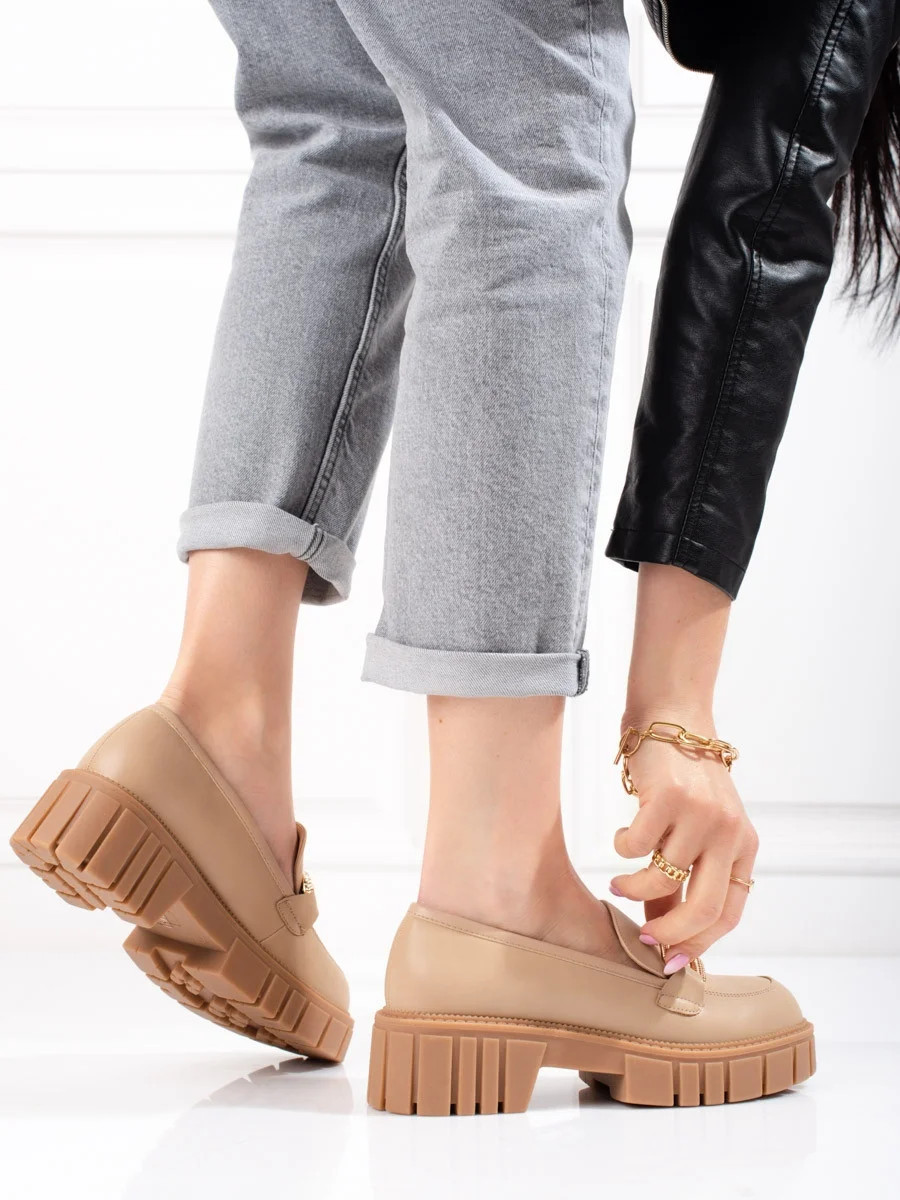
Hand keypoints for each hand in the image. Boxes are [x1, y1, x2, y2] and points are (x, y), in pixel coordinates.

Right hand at [609, 718, 757, 971]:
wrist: (672, 717)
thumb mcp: (696, 830)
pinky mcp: (668, 797)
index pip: (729, 912)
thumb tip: (659, 932)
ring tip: (618, 881)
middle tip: (642, 938)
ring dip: (632, 887)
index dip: (699, 942)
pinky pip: (635, 845)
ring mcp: (701, 815)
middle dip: (670, 932)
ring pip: (662, 877)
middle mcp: (728, 833)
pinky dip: (622, 848)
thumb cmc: (682, 779)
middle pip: (704, 906)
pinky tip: (623, 834)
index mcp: (743, 846)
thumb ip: (682, 879)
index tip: (670, 958)